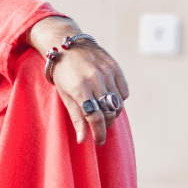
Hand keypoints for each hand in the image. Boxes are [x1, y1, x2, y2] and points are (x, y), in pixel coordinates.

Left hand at [29, 16, 129, 144]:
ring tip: (104, 115)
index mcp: (80, 88)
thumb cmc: (63, 73)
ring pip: (118, 104)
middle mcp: (95, 79)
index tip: (99, 141)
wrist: (69, 45)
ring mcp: (107, 72)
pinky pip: (124, 92)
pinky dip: (119, 100)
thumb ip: (76, 117)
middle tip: (99, 128)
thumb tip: (83, 139)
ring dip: (113, 114)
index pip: (95, 117)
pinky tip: (109, 99)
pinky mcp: (115, 67)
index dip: (99, 133)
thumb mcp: (65, 95)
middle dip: (105, 125)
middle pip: (108, 112)